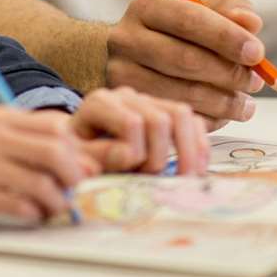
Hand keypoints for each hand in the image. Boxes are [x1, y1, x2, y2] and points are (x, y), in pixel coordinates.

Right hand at [0, 105, 96, 222]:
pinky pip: (17, 205)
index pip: (55, 126)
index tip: (81, 169)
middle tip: (71, 191)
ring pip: (42, 181)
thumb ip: (19, 141)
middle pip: (55, 150)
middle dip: (73, 176)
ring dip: (55, 201)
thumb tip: (69, 160)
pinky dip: (31, 214)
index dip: (76, 151)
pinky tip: (28, 216)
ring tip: (50, 208)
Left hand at [70, 86, 209, 174]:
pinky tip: (198, 169)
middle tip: (152, 180)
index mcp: (99, 103)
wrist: (79, 146)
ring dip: (188, 150)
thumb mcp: (76, 157)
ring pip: (181, 114)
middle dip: (160, 156)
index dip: (136, 153)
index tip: (130, 173)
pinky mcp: (164, 111)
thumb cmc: (77, 154)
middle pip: (159, 119)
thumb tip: (129, 155)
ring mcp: (147, 101)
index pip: (132, 123)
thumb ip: (97, 156)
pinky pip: (192, 120)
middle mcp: (125, 96)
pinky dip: (199, 144)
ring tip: (186, 179)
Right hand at [102, 0, 267, 129]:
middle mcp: (127, 39)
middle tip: (256, 82)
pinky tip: (223, 114)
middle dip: (229, 73)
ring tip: (246, 103)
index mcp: (146, 8)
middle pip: (185, 59)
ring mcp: (123, 75)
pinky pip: (177, 117)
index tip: (257, 52)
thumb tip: (251, 23)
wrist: (132, 59)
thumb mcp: (199, 12)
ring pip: (182, 93)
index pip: (189, 19)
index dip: (226, 37)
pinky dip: (209, 119)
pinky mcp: (132, 106)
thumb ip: (230, 11)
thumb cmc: (176, 33)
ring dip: (224, 102)